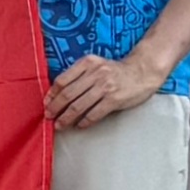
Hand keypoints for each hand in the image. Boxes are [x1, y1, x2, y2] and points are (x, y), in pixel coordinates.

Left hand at [50, 48, 173, 129]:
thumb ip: (79, 75)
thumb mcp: (95, 65)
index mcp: (87, 63)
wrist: (143, 71)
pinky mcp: (114, 99)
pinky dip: (85, 121)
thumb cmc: (116, 71)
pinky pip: (94, 113)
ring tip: (60, 124)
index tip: (46, 103)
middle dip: (55, 108)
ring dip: (66, 117)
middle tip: (49, 116)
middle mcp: (94, 74)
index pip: (62, 80)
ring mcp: (105, 87)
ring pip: (78, 105)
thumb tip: (59, 92)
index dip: (51, 94)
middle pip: (67, 94)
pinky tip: (79, 125)